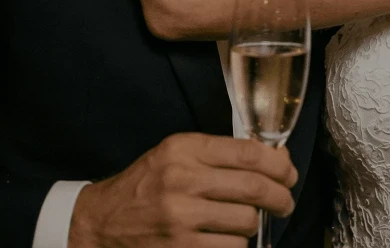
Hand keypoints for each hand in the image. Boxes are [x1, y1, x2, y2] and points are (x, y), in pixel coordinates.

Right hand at [67, 133, 298, 247]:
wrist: (101, 222)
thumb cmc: (145, 186)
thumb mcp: (174, 155)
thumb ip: (218, 154)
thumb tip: (273, 160)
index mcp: (184, 149)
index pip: (247, 152)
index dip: (278, 164)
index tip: (288, 173)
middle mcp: (182, 179)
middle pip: (254, 188)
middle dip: (280, 197)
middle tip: (285, 201)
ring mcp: (181, 217)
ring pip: (247, 221)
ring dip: (253, 223)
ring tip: (245, 221)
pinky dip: (236, 245)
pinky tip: (228, 238)